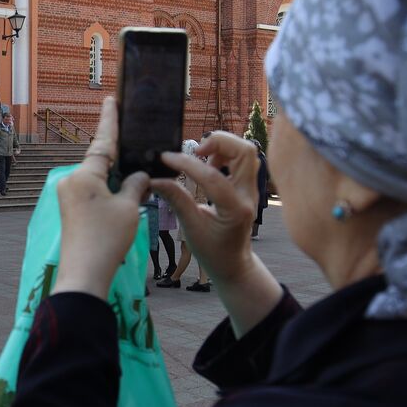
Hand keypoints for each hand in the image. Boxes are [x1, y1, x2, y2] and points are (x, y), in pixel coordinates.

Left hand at [53, 96, 149, 299]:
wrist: (84, 275)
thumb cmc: (107, 238)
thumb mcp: (129, 208)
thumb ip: (135, 185)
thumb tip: (138, 176)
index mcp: (85, 174)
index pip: (102, 140)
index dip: (110, 119)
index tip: (111, 99)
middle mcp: (72, 180)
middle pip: (101, 161)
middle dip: (121, 157)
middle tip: (140, 144)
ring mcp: (69, 196)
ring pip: (99, 178)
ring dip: (117, 178)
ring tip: (140, 179)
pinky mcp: (71, 211)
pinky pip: (94, 192)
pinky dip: (110, 192)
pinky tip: (127, 197)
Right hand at [152, 133, 282, 334]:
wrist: (233, 263)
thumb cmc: (212, 251)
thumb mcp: (190, 228)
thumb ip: (176, 200)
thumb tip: (154, 179)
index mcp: (235, 209)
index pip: (212, 176)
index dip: (186, 163)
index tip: (166, 158)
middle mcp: (249, 195)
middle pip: (244, 151)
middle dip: (218, 142)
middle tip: (195, 152)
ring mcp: (252, 189)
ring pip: (246, 152)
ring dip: (222, 147)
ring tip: (202, 160)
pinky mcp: (249, 186)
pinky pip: (242, 159)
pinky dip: (224, 154)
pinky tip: (208, 167)